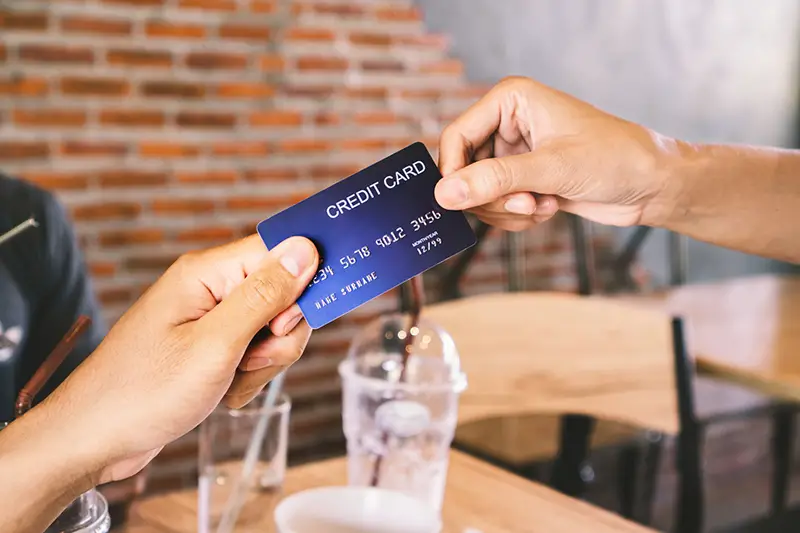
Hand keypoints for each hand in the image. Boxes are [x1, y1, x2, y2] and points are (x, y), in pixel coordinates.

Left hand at [37, 235, 317, 484]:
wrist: (94, 440)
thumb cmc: (143, 392)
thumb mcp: (215, 345)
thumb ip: (265, 296)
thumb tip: (305, 248)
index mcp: (207, 274)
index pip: (278, 251)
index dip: (301, 281)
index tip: (295, 318)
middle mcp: (210, 289)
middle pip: (284, 295)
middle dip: (280, 335)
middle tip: (249, 360)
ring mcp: (211, 320)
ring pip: (274, 329)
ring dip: (265, 363)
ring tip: (230, 381)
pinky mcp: (211, 347)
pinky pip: (255, 353)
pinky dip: (250, 377)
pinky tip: (224, 392)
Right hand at [434, 76, 679, 230]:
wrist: (651, 185)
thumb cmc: (614, 159)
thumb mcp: (552, 169)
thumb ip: (495, 180)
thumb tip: (446, 193)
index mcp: (510, 101)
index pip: (456, 137)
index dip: (454, 173)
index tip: (461, 201)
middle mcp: (508, 124)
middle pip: (464, 170)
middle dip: (492, 196)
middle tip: (524, 204)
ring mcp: (515, 154)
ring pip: (479, 193)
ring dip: (507, 210)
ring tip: (541, 206)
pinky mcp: (524, 179)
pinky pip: (497, 205)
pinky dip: (517, 216)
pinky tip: (547, 208)